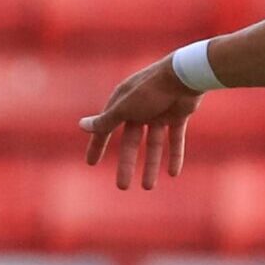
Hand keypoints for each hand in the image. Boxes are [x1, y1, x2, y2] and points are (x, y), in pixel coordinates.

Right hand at [80, 57, 202, 190]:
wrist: (184, 76)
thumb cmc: (150, 90)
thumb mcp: (125, 108)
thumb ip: (106, 120)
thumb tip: (81, 125)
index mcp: (122, 104)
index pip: (106, 129)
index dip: (98, 146)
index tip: (91, 163)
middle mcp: (139, 109)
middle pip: (131, 142)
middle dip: (127, 164)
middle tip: (122, 187)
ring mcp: (159, 112)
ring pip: (153, 144)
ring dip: (151, 165)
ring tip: (148, 187)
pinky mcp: (178, 115)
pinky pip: (175, 139)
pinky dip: (175, 155)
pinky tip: (173, 173)